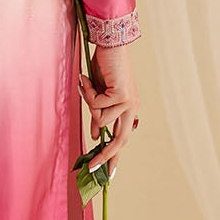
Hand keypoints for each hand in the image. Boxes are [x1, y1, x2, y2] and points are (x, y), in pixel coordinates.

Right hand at [76, 44, 140, 178]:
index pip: (122, 138)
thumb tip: (95, 136)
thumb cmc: (104, 68)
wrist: (110, 46)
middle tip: (92, 168)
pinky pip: (97, 106)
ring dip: (88, 102)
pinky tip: (88, 79)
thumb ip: (98, 116)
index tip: (107, 174)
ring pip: (101, 120)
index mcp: (128, 110)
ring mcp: (128, 102)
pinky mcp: (121, 95)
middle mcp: (132, 108)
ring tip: (87, 85)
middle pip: (120, 140)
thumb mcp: (98, 96)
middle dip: (106, 156)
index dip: (114, 157)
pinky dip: (88, 92)